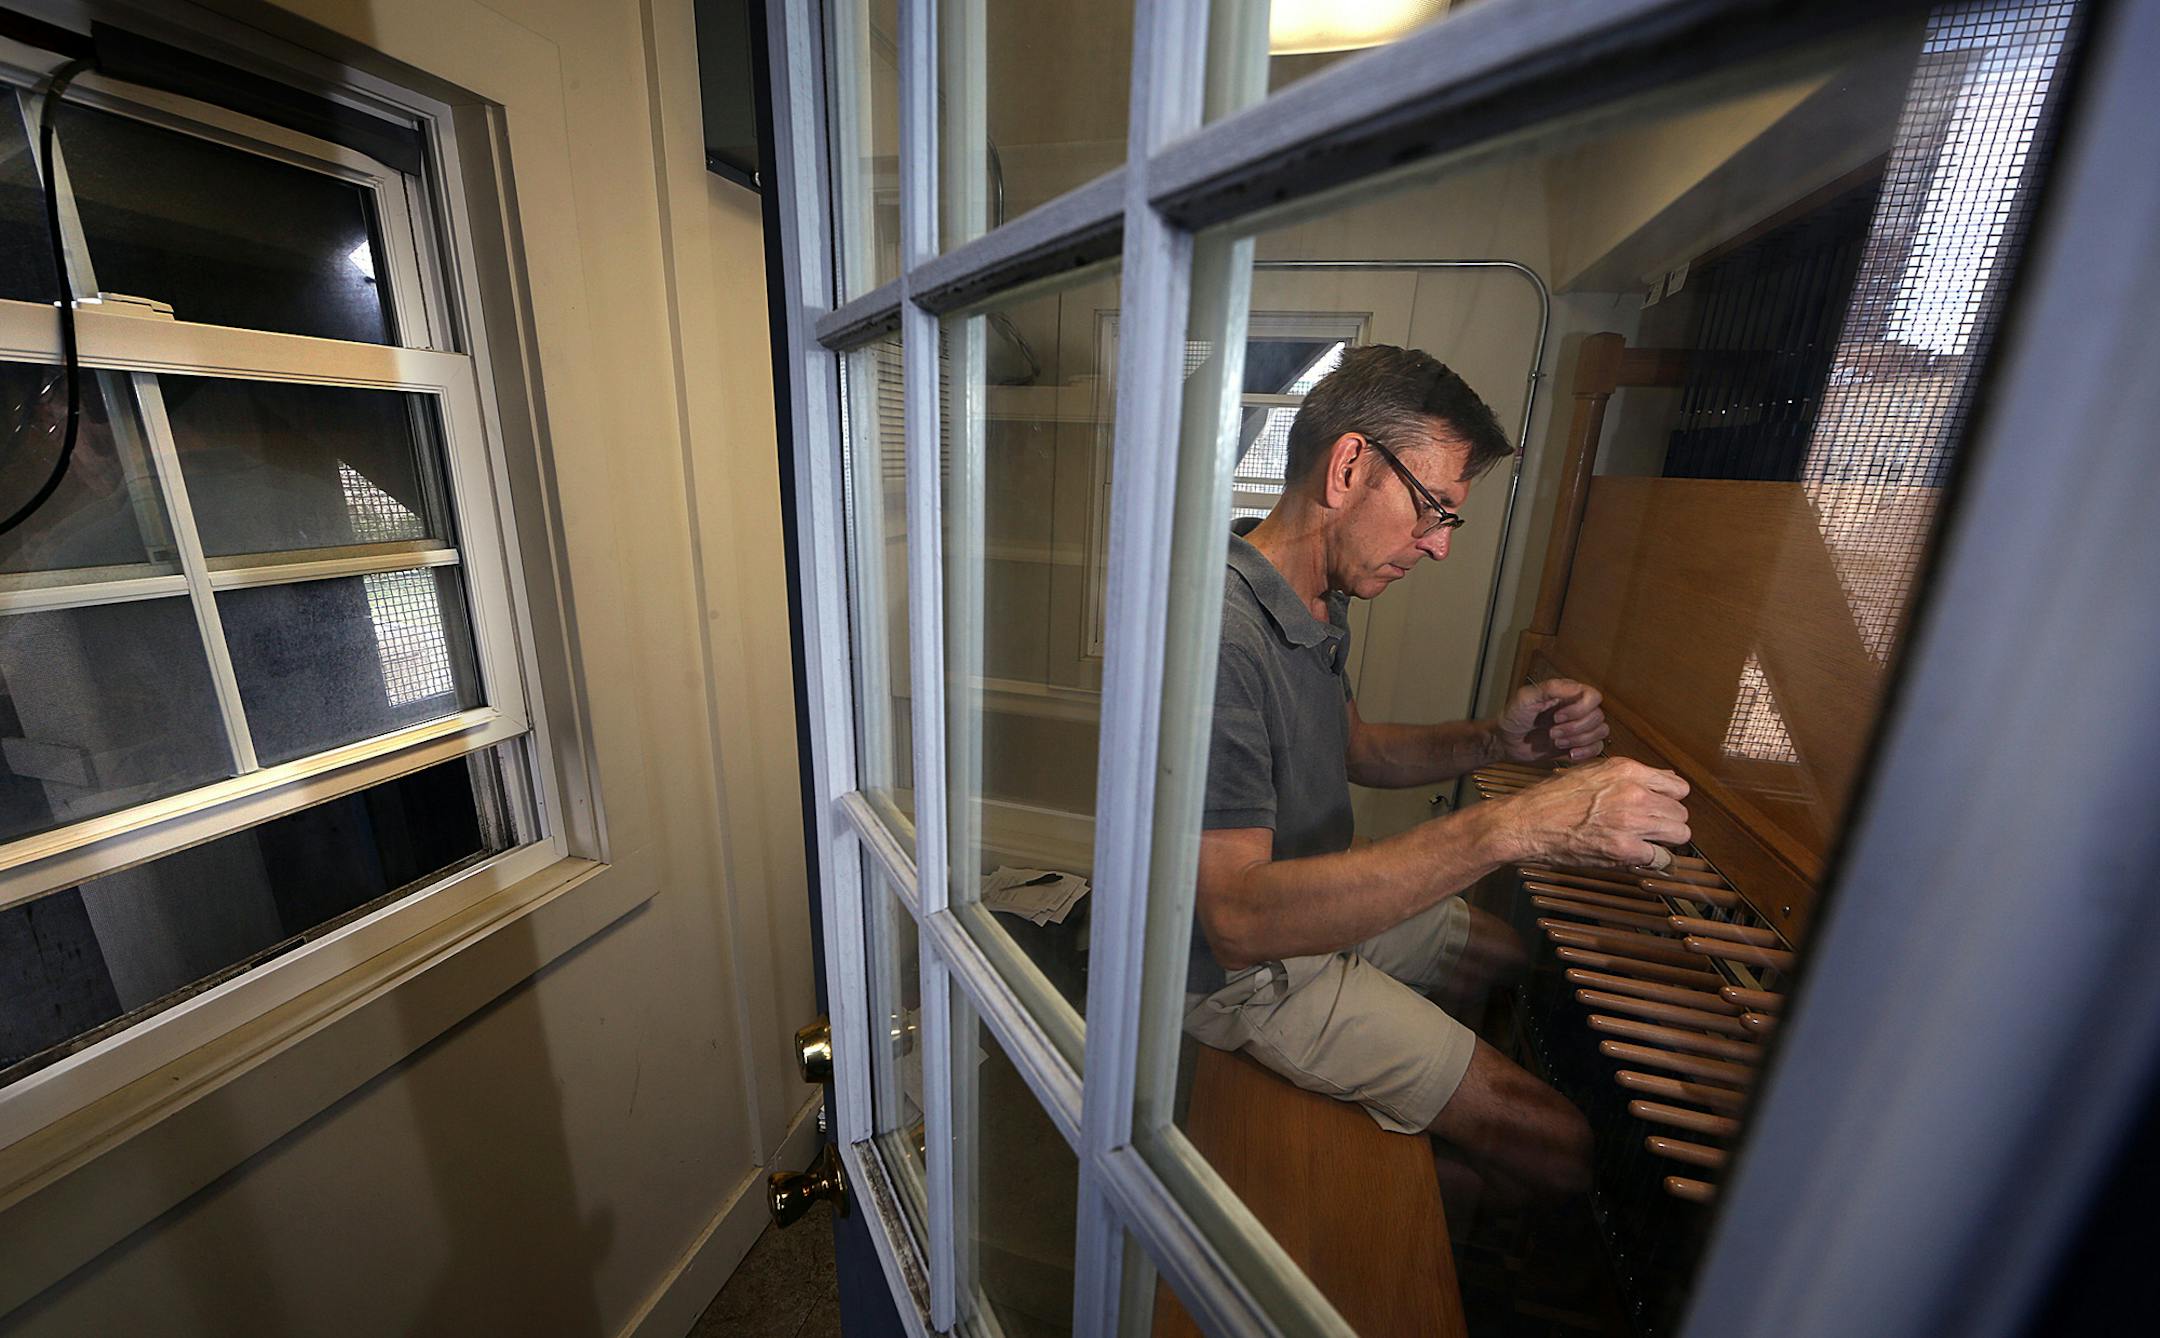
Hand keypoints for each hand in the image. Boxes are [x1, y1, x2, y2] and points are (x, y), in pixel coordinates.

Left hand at [1495, 678, 1609, 764]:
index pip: (1594, 697)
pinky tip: (1570, 753)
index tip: (1557, 717)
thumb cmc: (1513, 716)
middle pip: (1598, 716)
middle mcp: (1578, 709)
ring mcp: (1579, 728)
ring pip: (1601, 732)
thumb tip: (1577, 687)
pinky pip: (1597, 748)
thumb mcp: (1526, 697)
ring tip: (1556, 741)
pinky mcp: (1578, 744)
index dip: (1580, 709)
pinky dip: (1586, 752)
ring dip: (1579, 740)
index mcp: (1568, 694)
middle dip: (1574, 728)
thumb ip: (1551, 688)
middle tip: (1552, 732)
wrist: (1506, 741)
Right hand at [1495, 757, 1690, 869]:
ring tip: (1647, 843)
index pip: (1678, 786)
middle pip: (1681, 813)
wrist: (1527, 822)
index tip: (1660, 808)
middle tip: (1650, 830)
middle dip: (1668, 823)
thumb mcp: (1593, 772)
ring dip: (1665, 842)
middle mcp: (1635, 793)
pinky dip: (1653, 861)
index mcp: (1628, 771)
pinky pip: (1661, 858)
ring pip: (1679, 835)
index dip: (1670, 800)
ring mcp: (1631, 822)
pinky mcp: (1624, 849)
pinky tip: (1638, 857)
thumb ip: (1630, 776)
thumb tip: (1663, 779)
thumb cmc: (1553, 798)